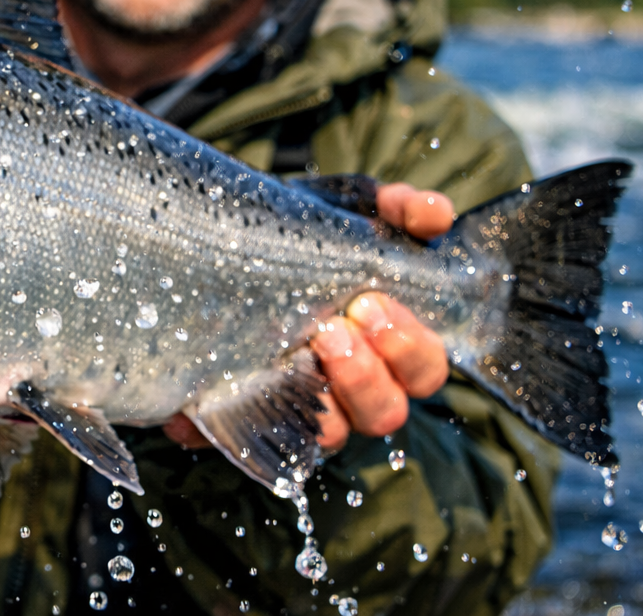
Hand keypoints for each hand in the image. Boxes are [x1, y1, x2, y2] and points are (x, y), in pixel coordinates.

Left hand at [165, 183, 453, 451]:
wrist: (206, 241)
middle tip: (340, 323)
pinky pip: (254, 437)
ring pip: (334, 433)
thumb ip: (393, 208)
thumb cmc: (291, 231)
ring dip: (328, 394)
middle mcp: (348, 385)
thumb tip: (435, 214)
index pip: (423, 370)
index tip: (370, 303)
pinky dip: (248, 415)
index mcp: (383, 344)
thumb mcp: (341, 206)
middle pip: (387, 412)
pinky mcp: (242, 415)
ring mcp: (298, 404)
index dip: (409, 349)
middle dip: (370, 373)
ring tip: (308, 342)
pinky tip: (236, 382)